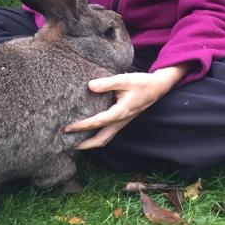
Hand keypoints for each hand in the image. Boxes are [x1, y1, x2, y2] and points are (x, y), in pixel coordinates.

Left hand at [65, 65, 187, 149]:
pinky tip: (88, 133)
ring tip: (75, 143)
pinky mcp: (122, 121)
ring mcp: (122, 123)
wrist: (157, 88)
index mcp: (120, 112)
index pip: (97, 122)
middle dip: (84, 145)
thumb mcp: (124, 80)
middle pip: (101, 140)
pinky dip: (97, 137)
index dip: (82, 126)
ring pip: (105, 139)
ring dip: (90, 143)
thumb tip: (90, 86)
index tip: (68, 128)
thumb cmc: (141, 83)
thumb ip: (107, 83)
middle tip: (68, 144)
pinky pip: (108, 134)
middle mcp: (121, 121)